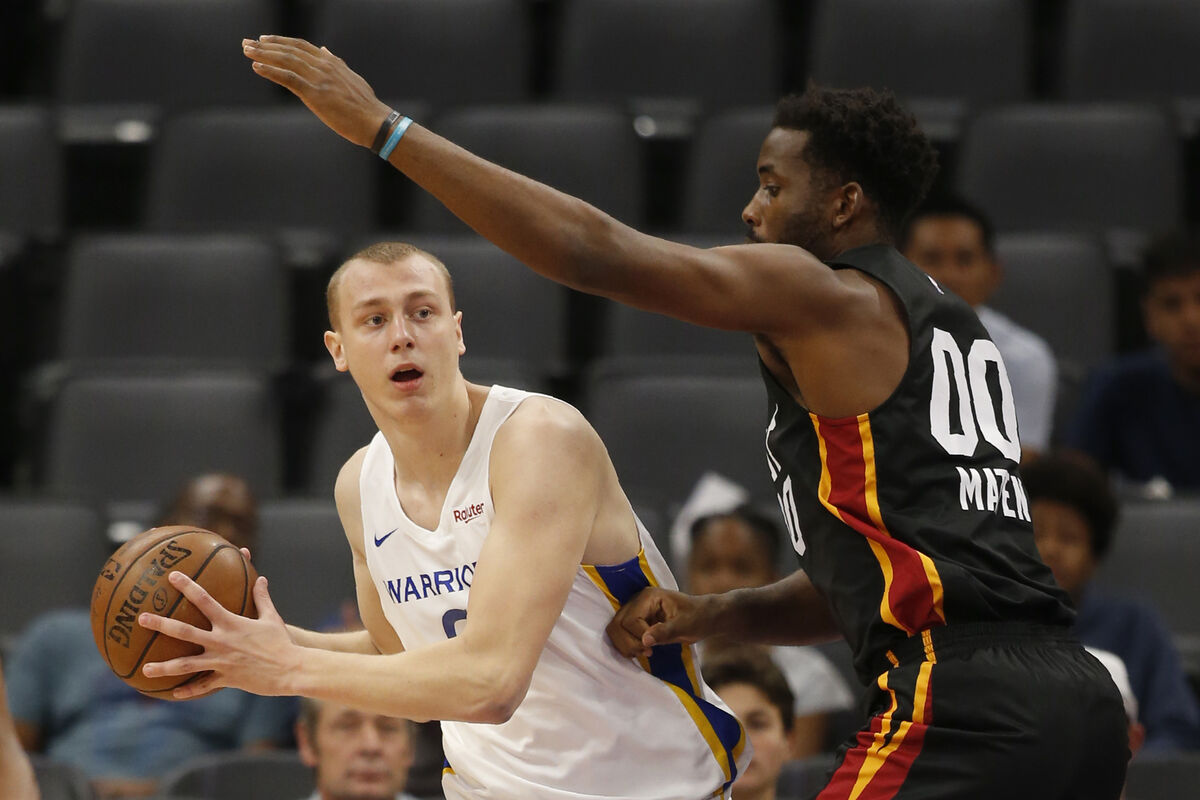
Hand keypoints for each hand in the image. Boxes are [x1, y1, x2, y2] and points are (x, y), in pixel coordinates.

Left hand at [139, 571, 300, 699]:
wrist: (290, 669)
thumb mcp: (272, 618)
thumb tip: (261, 578)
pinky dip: (189, 690)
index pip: (205, 600)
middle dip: (161, 624)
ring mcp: (221, 662)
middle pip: (184, 631)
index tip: (173, 577)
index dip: (188, 587)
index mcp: (231, 623)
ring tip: (145, 669)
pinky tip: (174, 693)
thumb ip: (262, 598)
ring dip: (164, 667)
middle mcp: (221, 641)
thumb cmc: (282, 642)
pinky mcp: (225, 679)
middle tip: (141, 618)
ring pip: (186, 664)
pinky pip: (203, 685)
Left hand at [242, 35, 391, 148]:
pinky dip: (271, 71)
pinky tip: (257, 67)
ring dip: (263, 54)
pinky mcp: (314, 93)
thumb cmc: (365, 105)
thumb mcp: (352, 78)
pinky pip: (288, 78)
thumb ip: (336, 63)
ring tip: (247, 51)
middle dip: (266, 45)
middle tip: (247, 43)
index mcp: (331, 62)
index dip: (281, 41)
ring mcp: (318, 78)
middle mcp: (323, 65)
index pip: (301, 46)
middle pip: (289, 50)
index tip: (265, 39)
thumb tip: (325, 51)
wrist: (374, 121)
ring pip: (286, 60)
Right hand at [605, 587, 715, 658]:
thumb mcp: (685, 626)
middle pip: (616, 624)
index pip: (630, 620)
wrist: (704, 616)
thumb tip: (644, 641)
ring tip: (644, 652)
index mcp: (649, 597)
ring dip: (626, 646)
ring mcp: (634, 610)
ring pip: (614, 630)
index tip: (652, 647)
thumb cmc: (698, 618)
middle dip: (628, 643)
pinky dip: (627, 646)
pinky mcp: (635, 621)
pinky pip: (620, 634)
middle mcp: (637, 601)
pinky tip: (642, 650)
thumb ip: (664, 632)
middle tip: (646, 652)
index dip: (638, 637)